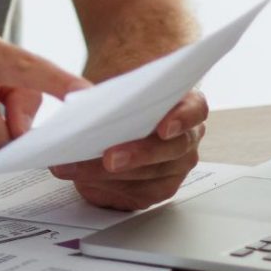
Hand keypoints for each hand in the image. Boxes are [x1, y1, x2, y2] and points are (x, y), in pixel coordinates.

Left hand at [51, 89, 208, 210]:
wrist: (109, 112)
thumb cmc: (118, 92)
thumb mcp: (108, 77)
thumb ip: (99, 86)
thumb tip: (79, 95)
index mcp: (185, 104)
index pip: (194, 110)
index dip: (182, 119)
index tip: (163, 128)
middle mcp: (185, 138)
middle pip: (170, 150)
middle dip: (138, 155)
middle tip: (109, 158)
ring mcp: (174, 166)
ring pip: (150, 176)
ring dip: (110, 175)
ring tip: (75, 168)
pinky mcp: (156, 187)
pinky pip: (137, 192)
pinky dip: (107, 187)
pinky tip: (82, 179)